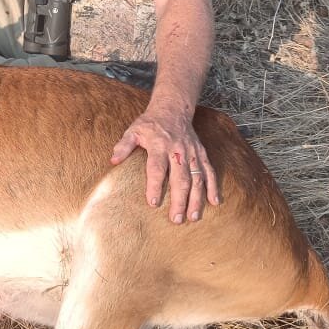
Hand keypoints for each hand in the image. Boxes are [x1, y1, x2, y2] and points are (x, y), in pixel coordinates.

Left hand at [110, 105, 219, 223]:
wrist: (173, 109)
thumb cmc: (150, 123)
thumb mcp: (133, 131)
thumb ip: (124, 146)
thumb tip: (113, 160)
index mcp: (159, 146)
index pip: (157, 168)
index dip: (155, 186)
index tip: (153, 203)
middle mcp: (178, 151)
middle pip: (180, 178)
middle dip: (179, 200)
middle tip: (176, 219)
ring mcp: (192, 153)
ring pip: (197, 178)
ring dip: (196, 199)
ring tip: (193, 217)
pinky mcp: (201, 154)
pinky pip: (210, 171)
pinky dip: (213, 187)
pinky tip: (215, 202)